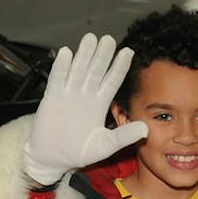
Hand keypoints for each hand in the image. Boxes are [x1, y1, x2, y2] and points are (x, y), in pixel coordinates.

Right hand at [22, 33, 140, 186]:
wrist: (53, 159)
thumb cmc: (78, 152)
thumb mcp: (105, 145)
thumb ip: (124, 136)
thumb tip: (145, 129)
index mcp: (99, 104)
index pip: (112, 81)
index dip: (119, 67)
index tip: (128, 52)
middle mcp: (85, 95)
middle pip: (95, 71)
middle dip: (102, 55)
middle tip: (109, 39)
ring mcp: (68, 95)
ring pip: (78, 70)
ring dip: (84, 55)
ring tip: (90, 39)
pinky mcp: (52, 98)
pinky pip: (57, 79)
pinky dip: (61, 67)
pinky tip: (66, 54)